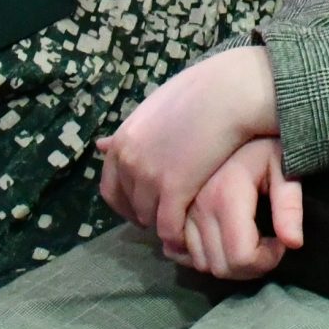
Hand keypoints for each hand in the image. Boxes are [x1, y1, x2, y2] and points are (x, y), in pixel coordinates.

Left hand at [97, 45, 279, 252]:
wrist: (228, 93)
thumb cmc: (200, 93)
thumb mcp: (154, 109)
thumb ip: (132, 133)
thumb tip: (100, 144)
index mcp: (123, 141)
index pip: (109, 189)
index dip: (127, 203)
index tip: (145, 207)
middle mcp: (128, 161)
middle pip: (129, 207)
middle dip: (146, 214)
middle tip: (169, 215)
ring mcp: (148, 177)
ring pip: (149, 219)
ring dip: (165, 223)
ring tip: (186, 221)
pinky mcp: (172, 190)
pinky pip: (168, 228)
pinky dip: (178, 235)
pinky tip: (192, 234)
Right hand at [173, 137, 302, 279]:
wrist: (229, 113)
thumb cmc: (263, 141)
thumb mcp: (286, 166)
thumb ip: (290, 205)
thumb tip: (294, 243)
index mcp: (225, 196)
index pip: (241, 258)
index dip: (266, 261)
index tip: (280, 242)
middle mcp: (195, 205)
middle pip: (218, 267)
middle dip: (247, 266)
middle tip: (266, 243)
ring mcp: (177, 207)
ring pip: (198, 262)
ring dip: (223, 259)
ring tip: (245, 235)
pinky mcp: (167, 206)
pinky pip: (176, 249)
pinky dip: (199, 252)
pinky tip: (220, 235)